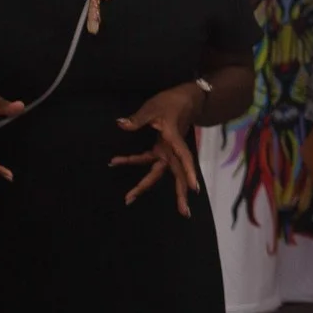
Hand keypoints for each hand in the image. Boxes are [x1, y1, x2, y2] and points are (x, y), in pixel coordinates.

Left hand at [112, 84, 204, 215]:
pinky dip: (133, 161)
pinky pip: (148, 160)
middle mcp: (172, 150)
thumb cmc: (171, 102)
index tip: (194, 189)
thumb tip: (121, 124)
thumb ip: (137, 119)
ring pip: (164, 174)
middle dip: (180, 194)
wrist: (186, 99)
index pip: (183, 158)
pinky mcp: (162, 149)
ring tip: (136, 200)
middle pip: (177, 174)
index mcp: (173, 140)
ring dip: (148, 186)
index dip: (189, 173)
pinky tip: (118, 162)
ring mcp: (168, 151)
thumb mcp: (153, 107)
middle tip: (183, 214)